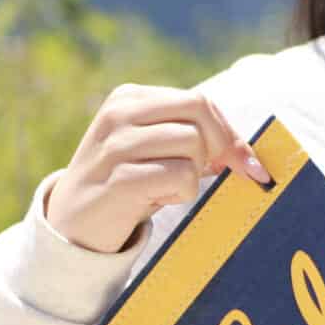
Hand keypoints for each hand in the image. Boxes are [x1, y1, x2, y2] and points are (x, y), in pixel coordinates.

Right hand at [46, 85, 271, 254]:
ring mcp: (115, 144)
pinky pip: (181, 176)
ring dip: (192, 174)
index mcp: (129, 98)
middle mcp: (119, 113)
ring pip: (193, 143)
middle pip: (200, 111)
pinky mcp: (119, 178)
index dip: (228, 133)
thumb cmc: (127, 184)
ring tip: (164, 187)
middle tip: (202, 173)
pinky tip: (154, 199)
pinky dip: (180, 193)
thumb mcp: (157, 150)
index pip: (200, 101)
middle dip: (216, 146)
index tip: (243, 164)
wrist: (73, 225)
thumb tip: (250, 159)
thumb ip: (198, 140)